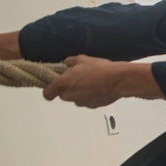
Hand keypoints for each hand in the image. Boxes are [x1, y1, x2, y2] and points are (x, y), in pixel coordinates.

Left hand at [43, 55, 161, 107]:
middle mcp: (69, 95)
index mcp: (63, 84)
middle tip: (78, 77)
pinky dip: (90, 95)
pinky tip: (98, 87)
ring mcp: (80, 102)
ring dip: (80, 91)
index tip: (53, 86)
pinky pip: (86, 100)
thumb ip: (70, 62)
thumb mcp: (82, 59)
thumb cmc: (100, 69)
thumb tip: (67, 63)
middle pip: (63, 94)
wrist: (119, 80)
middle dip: (68, 87)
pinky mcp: (91, 106)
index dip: (49, 90)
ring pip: (75, 97)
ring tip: (91, 81)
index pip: (47, 93)